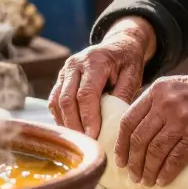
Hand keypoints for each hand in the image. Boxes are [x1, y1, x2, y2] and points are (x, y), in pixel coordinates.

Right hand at [50, 17, 154, 137]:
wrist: (118, 44)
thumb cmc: (127, 62)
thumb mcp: (133, 75)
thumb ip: (122, 96)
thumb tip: (113, 124)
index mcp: (95, 61)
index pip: (86, 94)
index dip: (88, 117)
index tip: (94, 136)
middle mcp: (75, 64)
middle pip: (67, 100)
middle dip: (75, 125)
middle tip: (85, 144)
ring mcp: (64, 70)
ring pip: (57, 102)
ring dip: (66, 123)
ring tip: (79, 141)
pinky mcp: (60, 78)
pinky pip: (54, 101)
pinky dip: (61, 117)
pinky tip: (73, 130)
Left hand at [116, 67, 187, 188]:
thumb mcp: (174, 87)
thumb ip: (155, 104)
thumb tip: (134, 131)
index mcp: (157, 91)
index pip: (128, 121)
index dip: (121, 145)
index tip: (120, 160)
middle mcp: (166, 104)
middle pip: (139, 139)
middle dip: (133, 162)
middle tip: (132, 176)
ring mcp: (181, 119)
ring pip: (155, 152)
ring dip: (148, 171)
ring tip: (146, 181)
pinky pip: (175, 159)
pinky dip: (166, 173)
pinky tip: (162, 181)